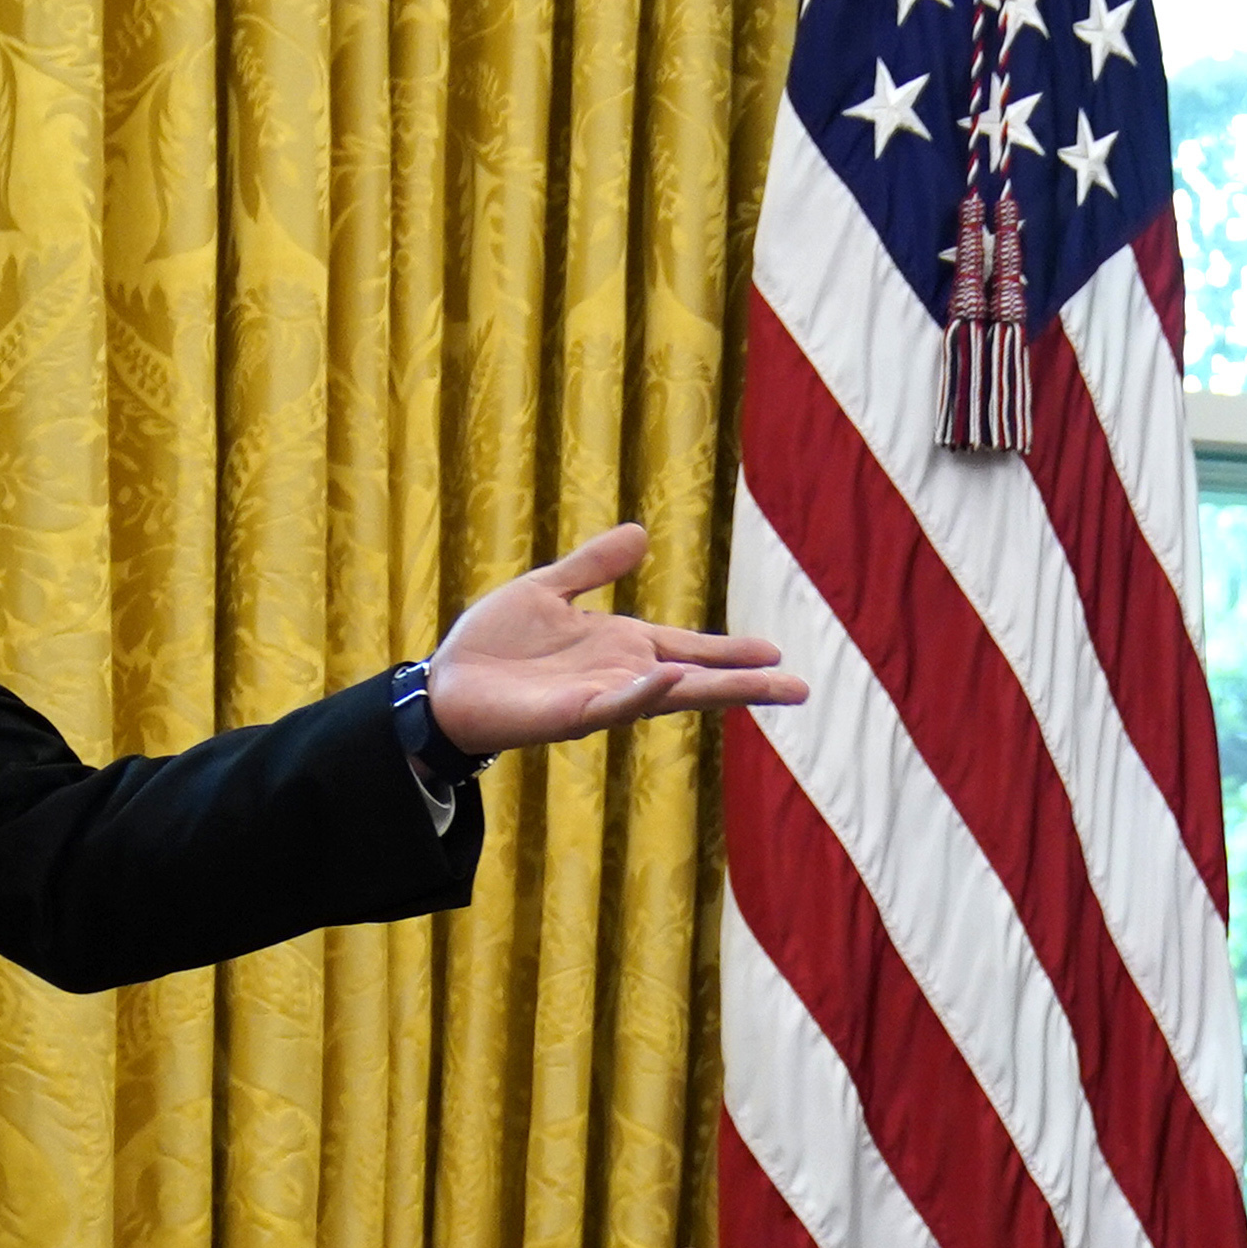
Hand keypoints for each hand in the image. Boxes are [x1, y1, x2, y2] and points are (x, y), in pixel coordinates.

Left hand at [420, 524, 803, 752]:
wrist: (446, 684)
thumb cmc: (494, 645)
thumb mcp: (549, 590)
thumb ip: (593, 566)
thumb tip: (641, 532)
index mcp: (623, 647)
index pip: (691, 649)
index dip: (732, 651)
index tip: (777, 654)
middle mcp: (623, 676)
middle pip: (698, 679)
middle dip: (748, 684)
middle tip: (800, 689)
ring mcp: (602, 697)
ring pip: (672, 695)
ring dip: (717, 690)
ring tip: (765, 685)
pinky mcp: (571, 715)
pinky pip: (616, 703)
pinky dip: (645, 691)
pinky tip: (674, 678)